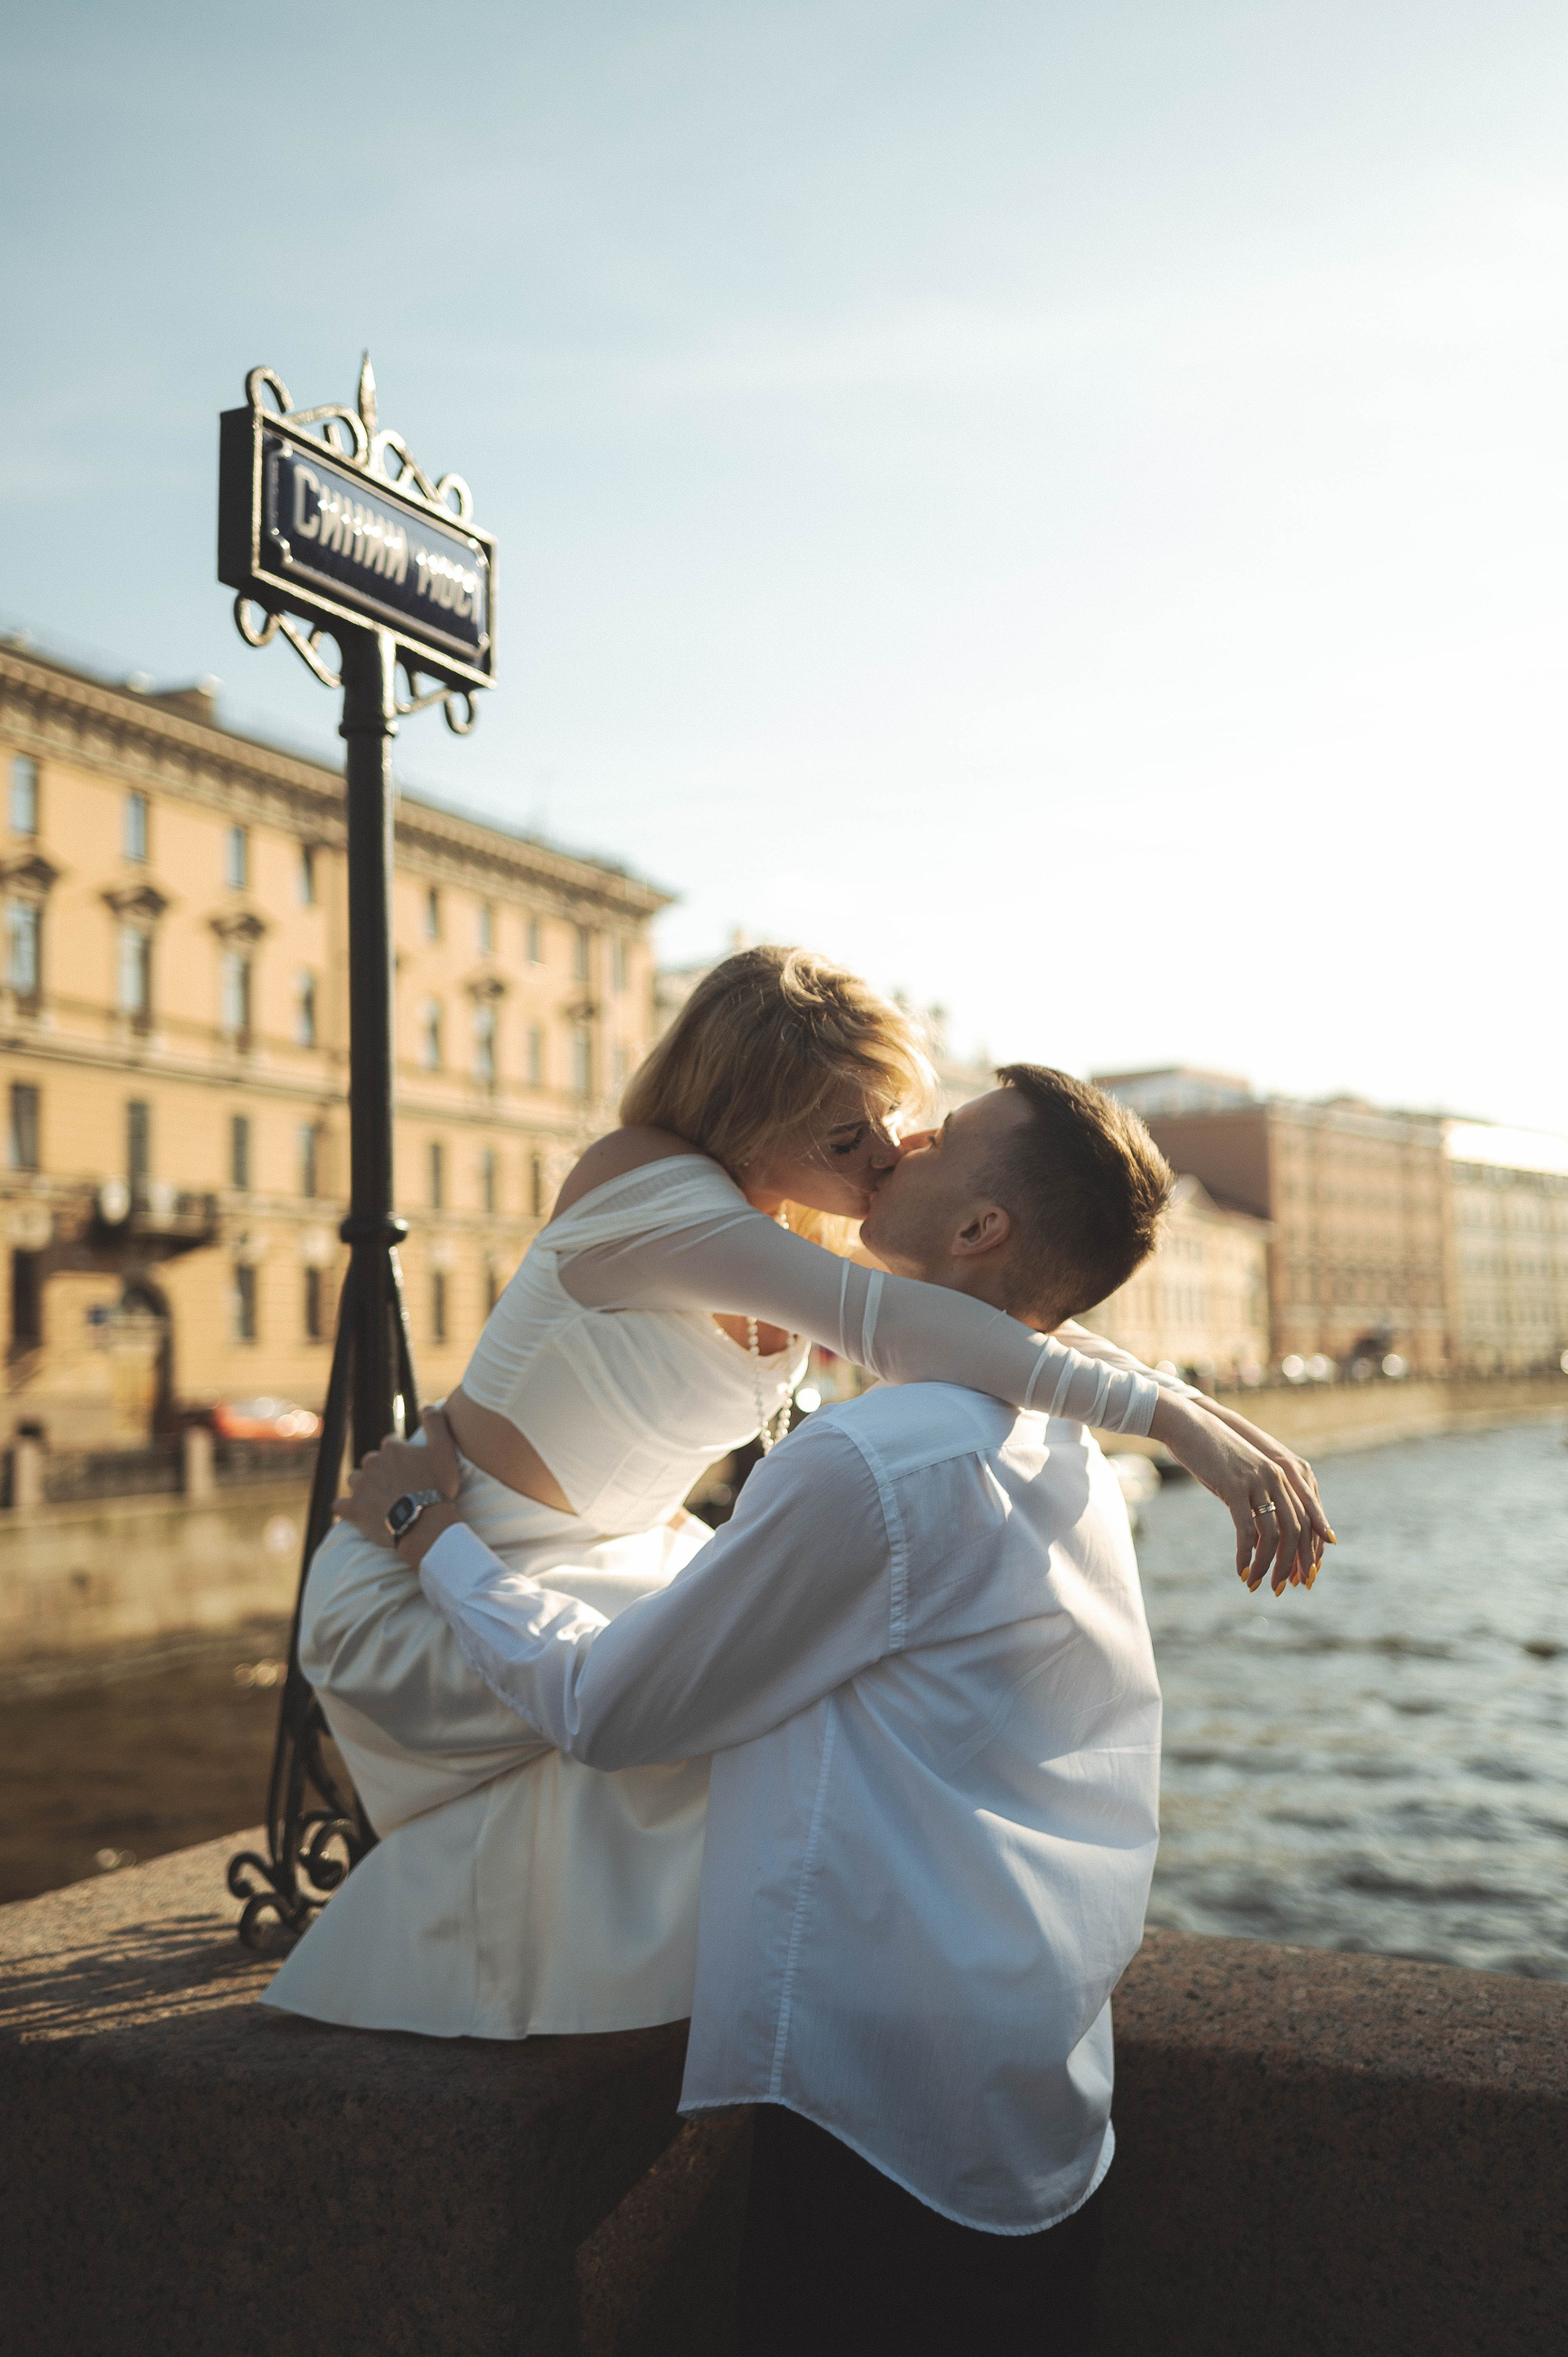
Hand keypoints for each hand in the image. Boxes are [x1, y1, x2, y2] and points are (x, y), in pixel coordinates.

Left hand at [331, 1403, 460, 1550]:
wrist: (425, 1523)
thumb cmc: (437, 1486)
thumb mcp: (444, 1449)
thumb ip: (436, 1422)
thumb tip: (427, 1405)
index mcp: (391, 1448)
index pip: (392, 1445)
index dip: (403, 1457)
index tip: (413, 1469)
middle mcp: (371, 1462)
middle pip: (373, 1462)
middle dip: (383, 1471)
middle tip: (400, 1486)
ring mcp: (360, 1486)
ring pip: (356, 1480)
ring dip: (365, 1486)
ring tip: (381, 1499)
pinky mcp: (353, 1509)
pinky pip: (340, 1505)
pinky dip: (345, 1506)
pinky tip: (354, 1510)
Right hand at [1148, 1394, 1322, 1594]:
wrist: (1189, 1425)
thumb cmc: (1214, 1453)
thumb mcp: (1244, 1479)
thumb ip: (1259, 1503)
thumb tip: (1262, 1541)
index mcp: (1284, 1475)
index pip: (1308, 1520)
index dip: (1308, 1551)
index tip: (1302, 1576)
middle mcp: (1277, 1478)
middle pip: (1296, 1531)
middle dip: (1291, 1565)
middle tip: (1280, 1588)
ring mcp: (1257, 1481)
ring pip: (1273, 1535)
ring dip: (1266, 1565)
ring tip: (1256, 1583)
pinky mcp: (1234, 1486)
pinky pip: (1246, 1530)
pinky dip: (1246, 1555)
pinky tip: (1240, 1570)